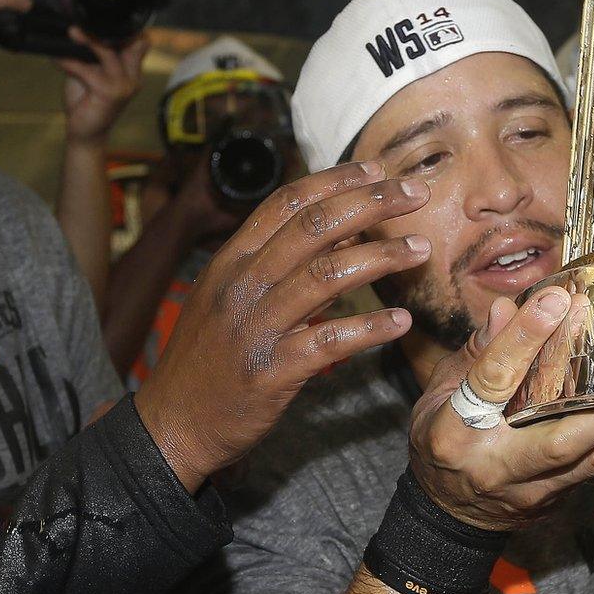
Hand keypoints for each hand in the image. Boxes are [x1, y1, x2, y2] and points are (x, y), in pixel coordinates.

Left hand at [58, 29, 148, 147]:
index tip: (101, 17)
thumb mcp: (91, 73)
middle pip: (129, 42)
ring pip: (109, 54)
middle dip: (106, 29)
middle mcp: (133, 77)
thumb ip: (92, 55)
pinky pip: (88, 71)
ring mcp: (124, 86)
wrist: (85, 134)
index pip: (139, 42)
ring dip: (88, 41)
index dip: (126, 28)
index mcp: (132, 71)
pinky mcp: (110, 94)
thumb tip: (78, 29)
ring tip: (72, 32)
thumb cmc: (87, 102)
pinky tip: (58, 59)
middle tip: (83, 21)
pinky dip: (71, 62)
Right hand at [136, 162, 430, 490]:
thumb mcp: (232, 298)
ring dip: (381, 258)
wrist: (172, 422)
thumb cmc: (208, 358)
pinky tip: (401, 321)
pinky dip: (369, 328)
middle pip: (314, 227)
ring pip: (327, 276)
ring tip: (421, 249)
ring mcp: (256, 327)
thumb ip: (282, 263)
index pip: (288, 203)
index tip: (377, 170)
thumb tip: (343, 231)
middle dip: (371, 203)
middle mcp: (242, 285)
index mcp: (232, 261)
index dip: (336, 181)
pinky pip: (329, 341)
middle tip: (414, 193)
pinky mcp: (272, 371)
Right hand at [408, 290, 593, 530]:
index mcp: (455, 429)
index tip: (557, 301)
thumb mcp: (438, 393)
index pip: (492, 380)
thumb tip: (510, 307)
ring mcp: (530, 488)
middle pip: (555, 439)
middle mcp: (496, 464)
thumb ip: (477, 351)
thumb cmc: (443, 441)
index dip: (524, 338)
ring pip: (592, 461)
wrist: (448, 515)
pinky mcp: (556, 498)